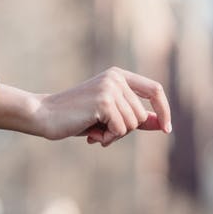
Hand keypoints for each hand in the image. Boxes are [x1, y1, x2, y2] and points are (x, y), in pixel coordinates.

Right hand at [0, 68, 171, 146]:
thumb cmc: (76, 117)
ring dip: (115, 135)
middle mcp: (116, 77)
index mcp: (118, 75)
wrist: (45, 115)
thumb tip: (163, 124)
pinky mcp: (104, 101)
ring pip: (133, 124)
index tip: (167, 129)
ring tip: (95, 131)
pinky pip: (120, 129)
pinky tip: (90, 134)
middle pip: (142, 115)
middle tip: (102, 132)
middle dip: (125, 131)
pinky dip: (108, 137)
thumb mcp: (109, 117)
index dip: (164, 110)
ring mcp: (110, 88)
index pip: (155, 89)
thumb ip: (135, 117)